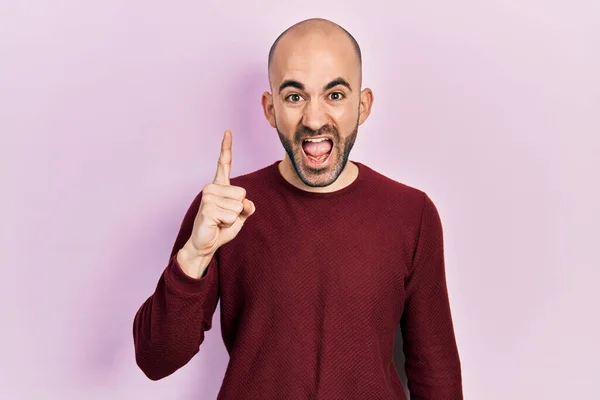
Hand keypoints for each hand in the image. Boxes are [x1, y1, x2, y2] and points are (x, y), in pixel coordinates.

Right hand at [183, 130, 255, 260]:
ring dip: (233, 218)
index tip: (227, 131)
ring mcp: (207, 197)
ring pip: (238, 205)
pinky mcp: (207, 209)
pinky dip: (229, 224)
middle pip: (243, 193)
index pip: (224, 163)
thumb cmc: (222, 228)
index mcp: (219, 186)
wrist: (206, 244)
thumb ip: (247, 207)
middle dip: (239, 209)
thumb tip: (246, 203)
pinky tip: (217, 225)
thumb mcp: (240, 215)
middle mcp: (211, 187)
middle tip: (225, 217)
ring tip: (220, 221)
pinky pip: (232, 215)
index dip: (226, 147)